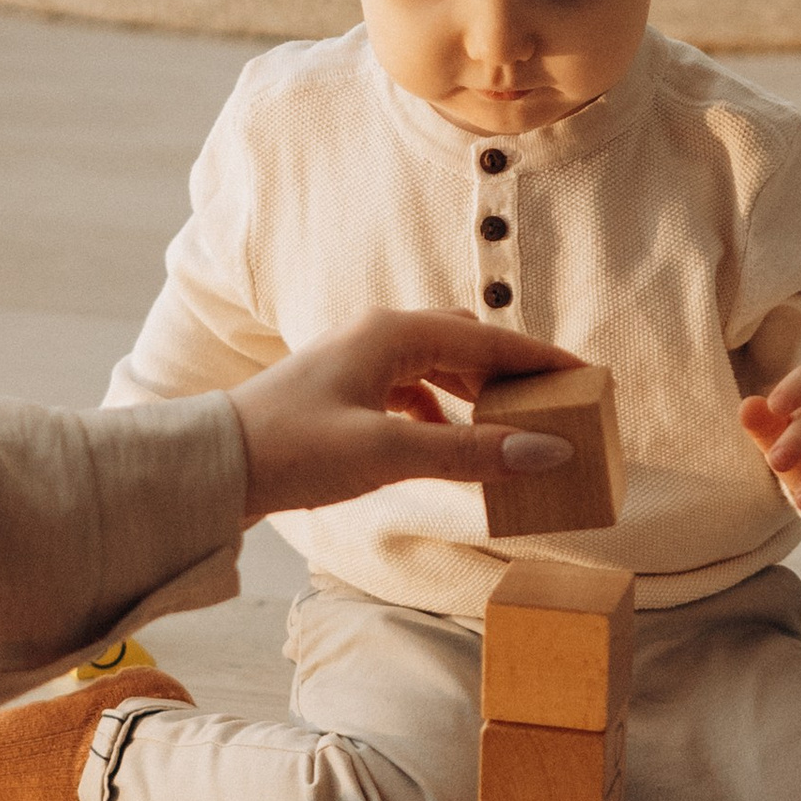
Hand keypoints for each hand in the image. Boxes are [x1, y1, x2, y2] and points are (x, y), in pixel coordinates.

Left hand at [229, 311, 581, 522]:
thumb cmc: (291, 451)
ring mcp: (358, 362)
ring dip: (476, 397)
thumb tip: (547, 452)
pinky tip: (447, 446)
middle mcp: (378, 336)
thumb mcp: (388, 452)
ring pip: (438, 369)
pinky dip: (440, 415)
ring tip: (512, 430)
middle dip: (511, 375)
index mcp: (394, 334)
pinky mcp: (343, 392)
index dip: (542, 360)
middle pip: (466, 345)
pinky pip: (410, 393)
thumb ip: (471, 453)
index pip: (489, 340)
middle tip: (555, 405)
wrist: (212, 466)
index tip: (588, 375)